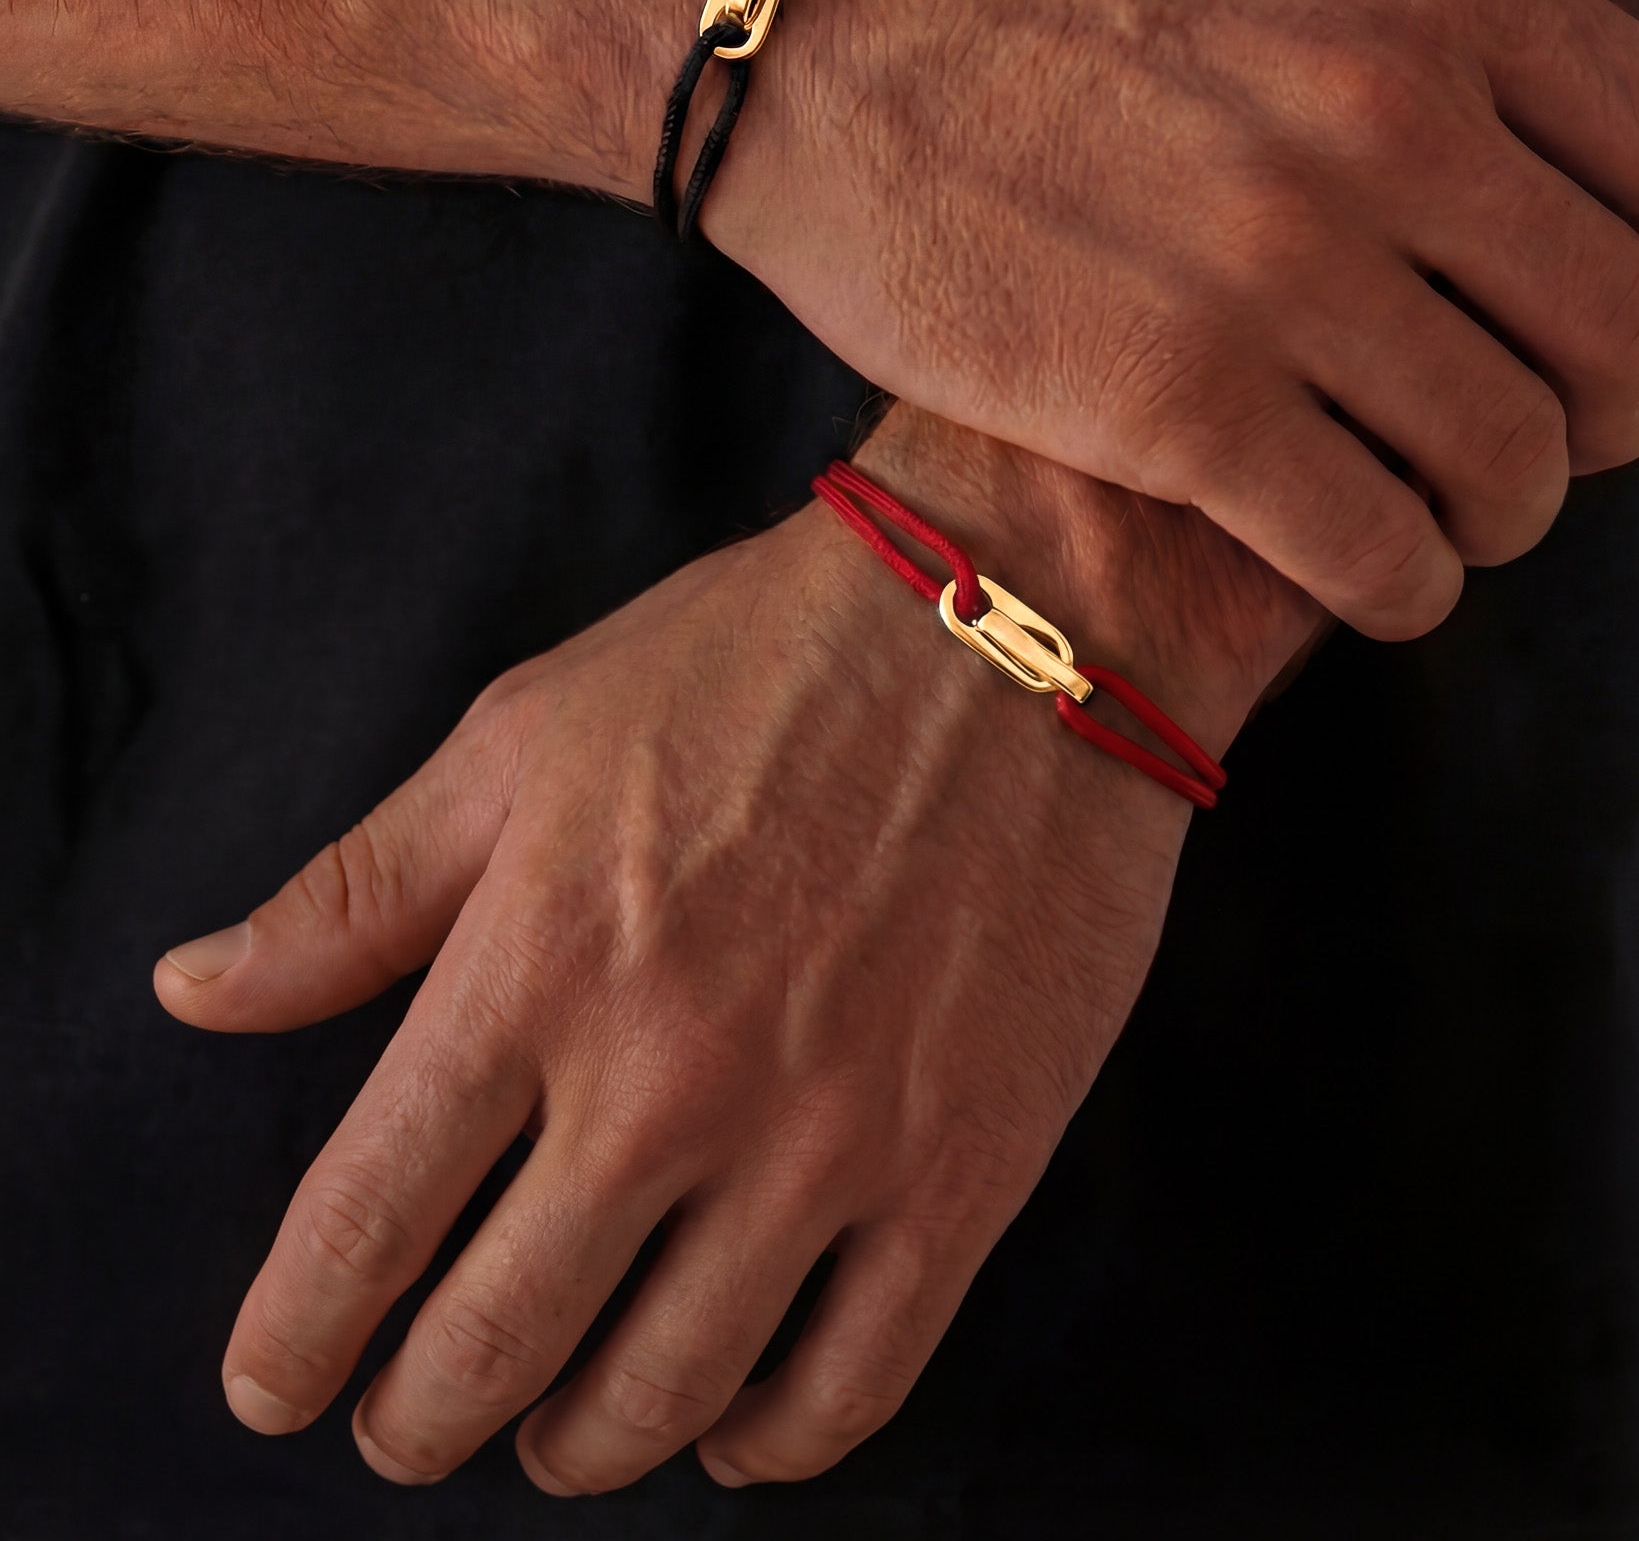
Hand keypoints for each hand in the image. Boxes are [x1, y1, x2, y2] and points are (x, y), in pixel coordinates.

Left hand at [152, 407, 1320, 1495]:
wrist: (1012, 622)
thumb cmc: (754, 660)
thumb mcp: (525, 737)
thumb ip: (357, 892)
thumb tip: (195, 993)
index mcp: (536, 966)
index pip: (363, 1221)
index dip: (294, 1337)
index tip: (276, 1382)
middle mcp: (667, 1077)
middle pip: (495, 1344)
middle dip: (418, 1422)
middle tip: (404, 1428)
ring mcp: (825, 1136)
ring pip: (663, 1394)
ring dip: (576, 1447)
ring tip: (553, 1431)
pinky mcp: (963, 1163)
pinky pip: (850, 1384)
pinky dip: (768, 1445)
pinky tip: (730, 1426)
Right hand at [707, 0, 1638, 640]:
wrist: (799, 14)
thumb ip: (1406, 4)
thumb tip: (1507, 105)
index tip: (1599, 329)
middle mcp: (1391, 121)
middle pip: (1628, 333)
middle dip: (1605, 419)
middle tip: (1534, 442)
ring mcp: (1285, 268)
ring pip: (1512, 462)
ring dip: (1499, 516)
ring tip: (1442, 520)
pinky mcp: (1175, 405)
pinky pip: (1378, 552)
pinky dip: (1404, 587)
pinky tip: (1371, 577)